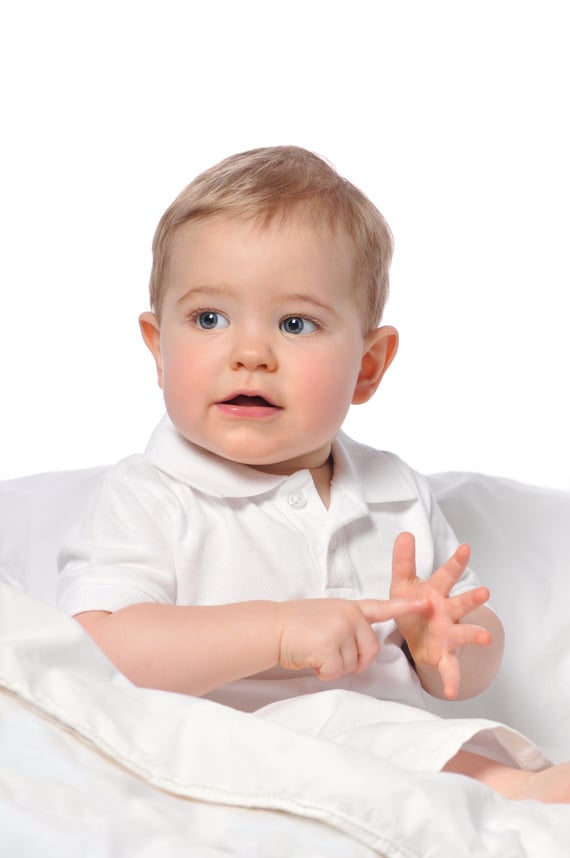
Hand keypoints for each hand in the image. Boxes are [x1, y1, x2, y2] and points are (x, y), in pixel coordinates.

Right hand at [275, 596, 426, 680]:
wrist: (272, 627)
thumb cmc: (296, 624)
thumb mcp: (327, 615)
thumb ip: (347, 626)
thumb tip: (359, 650)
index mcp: (349, 607)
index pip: (381, 607)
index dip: (404, 606)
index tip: (425, 602)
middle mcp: (349, 616)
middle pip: (370, 651)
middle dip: (354, 662)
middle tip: (329, 654)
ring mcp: (340, 630)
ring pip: (351, 665)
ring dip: (333, 666)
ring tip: (314, 650)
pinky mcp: (329, 647)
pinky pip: (336, 672)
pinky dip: (323, 672)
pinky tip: (310, 658)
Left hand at [390, 532, 491, 698]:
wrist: (415, 637)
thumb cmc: (413, 606)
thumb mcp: (402, 583)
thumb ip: (403, 560)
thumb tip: (405, 533)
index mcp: (437, 593)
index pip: (447, 574)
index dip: (456, 561)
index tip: (465, 547)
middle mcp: (448, 612)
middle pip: (461, 603)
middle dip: (472, 599)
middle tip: (484, 592)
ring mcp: (449, 634)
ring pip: (463, 634)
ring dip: (474, 635)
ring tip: (485, 637)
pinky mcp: (444, 655)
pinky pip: (449, 668)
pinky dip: (451, 679)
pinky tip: (451, 691)